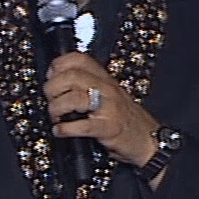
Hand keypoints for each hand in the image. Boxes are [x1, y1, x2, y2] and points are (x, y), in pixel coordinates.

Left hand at [44, 52, 159, 165]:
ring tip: (55, 117)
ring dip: (56, 108)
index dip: (59, 65)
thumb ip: (89, 85)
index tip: (50, 76)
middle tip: (50, 99)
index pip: (79, 59)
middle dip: (53, 88)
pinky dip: (65, 129)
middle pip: (71, 76)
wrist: (149, 139)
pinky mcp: (108, 128)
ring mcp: (108, 108)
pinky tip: (60, 131)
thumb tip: (58, 82)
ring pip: (74, 98)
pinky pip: (81, 126)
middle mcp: (107, 89)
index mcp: (105, 79)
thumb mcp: (110, 94)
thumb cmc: (127, 119)